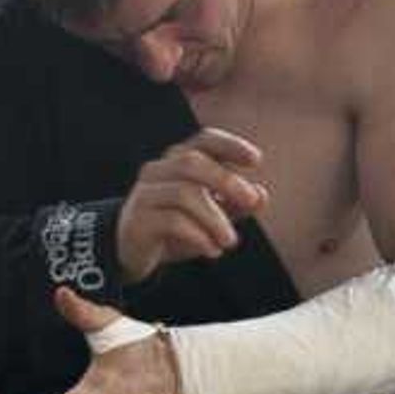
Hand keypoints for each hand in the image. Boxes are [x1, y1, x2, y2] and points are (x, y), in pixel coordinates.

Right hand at [113, 129, 268, 283]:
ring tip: (230, 240)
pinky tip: (212, 250)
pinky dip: (199, 236)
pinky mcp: (138, 220)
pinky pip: (172, 221)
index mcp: (178, 161)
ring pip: (184, 193)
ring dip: (215, 218)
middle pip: (192, 162)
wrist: (133, 252)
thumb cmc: (177, 226)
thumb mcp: (212, 216)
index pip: (204, 140)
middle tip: (252, 202)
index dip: (230, 145)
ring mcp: (145, 194)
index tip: (256, 161)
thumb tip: (261, 196)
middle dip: (226, 181)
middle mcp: (158, 171)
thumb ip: (237, 205)